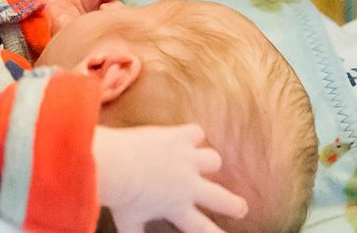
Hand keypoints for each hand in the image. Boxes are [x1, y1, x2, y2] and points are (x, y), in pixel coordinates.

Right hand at [39, 0, 121, 32]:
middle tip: (105, 8)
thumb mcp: (69, 38)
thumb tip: (100, 47)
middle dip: (116, 6)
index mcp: (96, 25)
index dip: (115, 21)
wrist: (31, 14)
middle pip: (116, 5)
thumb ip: (86, 39)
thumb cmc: (49, 30)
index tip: (107, 21)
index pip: (115, 22)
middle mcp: (96, 9)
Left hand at [92, 124, 248, 232]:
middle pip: (221, 198)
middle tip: (241, 208)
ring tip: (206, 162)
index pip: (202, 227)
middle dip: (234, 205)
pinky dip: (193, 135)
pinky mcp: (180, 138)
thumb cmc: (118, 195)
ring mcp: (187, 160)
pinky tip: (190, 136)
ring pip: (214, 160)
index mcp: (176, 208)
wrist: (115, 164)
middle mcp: (188, 185)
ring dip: (209, 162)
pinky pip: (197, 133)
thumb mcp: (127, 221)